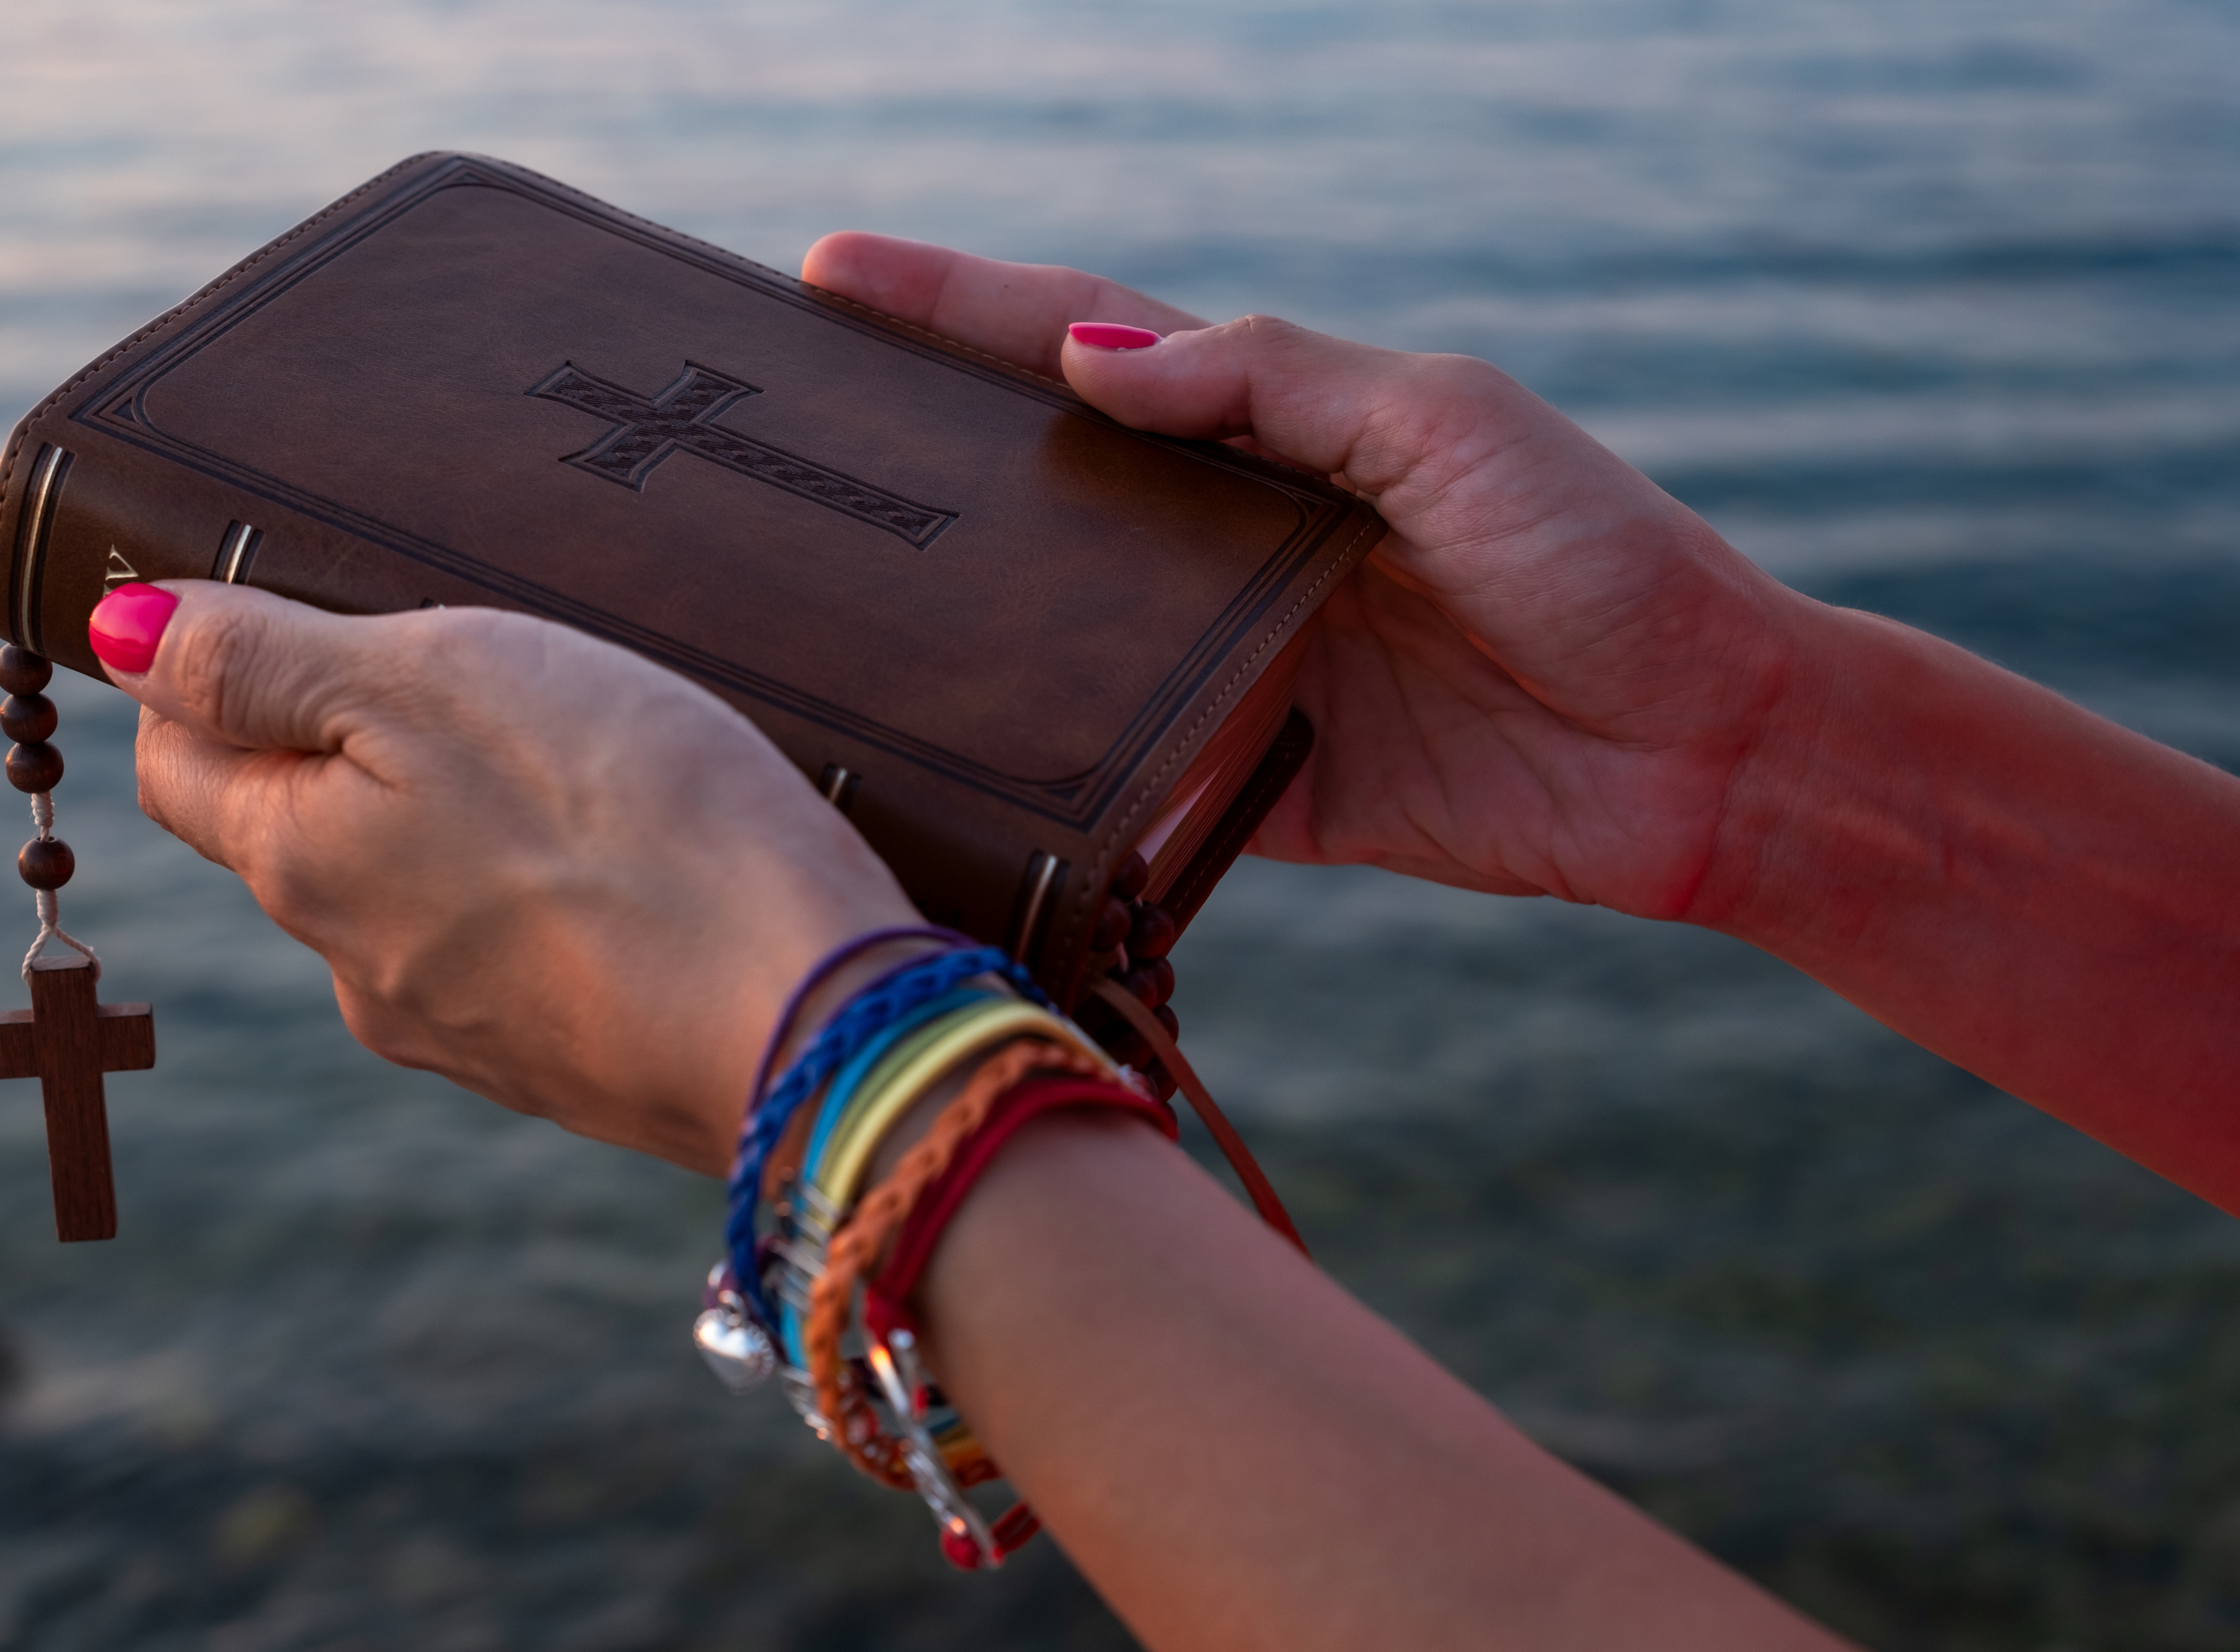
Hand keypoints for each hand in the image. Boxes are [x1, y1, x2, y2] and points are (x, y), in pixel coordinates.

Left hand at [96, 581, 918, 1171]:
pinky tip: (643, 867)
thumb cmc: (634, 825)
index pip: (177, 760)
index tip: (309, 613)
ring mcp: (467, 1034)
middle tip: (487, 674)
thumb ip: (265, 660)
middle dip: (364, 744)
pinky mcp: (571, 1067)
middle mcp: (357, 967)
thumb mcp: (437, 681)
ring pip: (423, 895)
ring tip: (592, 769)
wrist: (813, 1027)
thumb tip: (118, 636)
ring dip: (471, 826)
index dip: (215, 672)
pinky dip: (554, 899)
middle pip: (306, 827)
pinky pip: (523, 955)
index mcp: (300, 861)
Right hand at [803, 235, 2239, 1191]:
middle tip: (790, 433)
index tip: (834, 272)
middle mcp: (1242, 544)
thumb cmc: (1602, 553)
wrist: (1709, 749)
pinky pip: (1134, 789)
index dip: (964, 308)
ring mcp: (1242, 667)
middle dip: (926, 457)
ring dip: (968, 621)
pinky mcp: (1261, 789)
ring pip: (1072, 640)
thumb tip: (1092, 358)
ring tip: (835, 599)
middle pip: (1053, 490)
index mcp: (1283, 432)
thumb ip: (1273, 384)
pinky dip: (1063, 785)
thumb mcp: (1447, 424)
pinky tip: (968, 774)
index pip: (1089, 349)